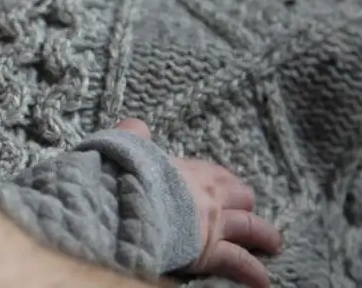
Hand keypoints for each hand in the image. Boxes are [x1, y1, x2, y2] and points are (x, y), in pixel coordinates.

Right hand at [114, 119, 282, 287]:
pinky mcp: (209, 251)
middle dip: (246, 204)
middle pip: (240, 197)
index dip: (223, 180)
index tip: (227, 185)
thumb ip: (134, 136)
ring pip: (249, 228)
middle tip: (248, 210)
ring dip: (264, 235)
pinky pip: (238, 262)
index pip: (214, 172)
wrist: (125, 204)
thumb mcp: (126, 147)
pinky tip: (263, 280)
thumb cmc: (124, 177)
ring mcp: (212, 224)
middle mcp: (207, 196)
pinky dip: (253, 272)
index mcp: (187, 171)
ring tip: (273, 244)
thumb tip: (135, 126)